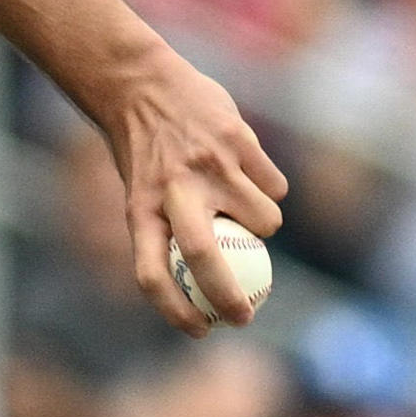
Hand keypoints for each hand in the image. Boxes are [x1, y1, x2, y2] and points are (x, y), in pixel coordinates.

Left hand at [106, 50, 287, 338]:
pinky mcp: (239, 140)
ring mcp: (210, 164)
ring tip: (245, 209)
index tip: (200, 331)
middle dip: (229, 295)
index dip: (174, 311)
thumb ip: (171, 231)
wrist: (140, 85)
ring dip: (264, 227)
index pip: (150, 274)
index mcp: (140, 209)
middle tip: (245, 315)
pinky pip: (275, 186)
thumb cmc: (144, 152)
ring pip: (263, 219)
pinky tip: (250, 175)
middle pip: (204, 256)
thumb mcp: (142, 194)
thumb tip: (208, 286)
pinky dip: (271, 191)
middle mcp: (174, 190)